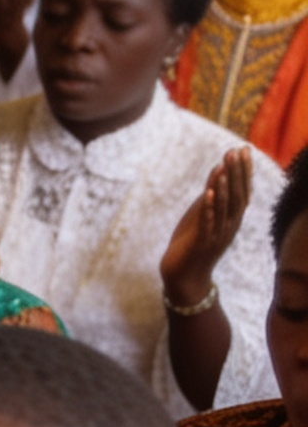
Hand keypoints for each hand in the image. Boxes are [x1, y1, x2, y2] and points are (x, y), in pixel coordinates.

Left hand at [162, 148, 255, 309]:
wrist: (183, 277)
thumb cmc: (191, 244)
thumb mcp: (202, 217)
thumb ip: (210, 199)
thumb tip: (216, 175)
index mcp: (230, 219)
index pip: (242, 191)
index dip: (244, 171)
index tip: (243, 149)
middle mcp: (229, 226)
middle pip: (237, 197)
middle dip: (236, 174)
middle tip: (235, 152)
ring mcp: (217, 236)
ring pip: (224, 209)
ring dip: (223, 188)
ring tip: (221, 168)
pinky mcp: (202, 244)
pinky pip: (207, 224)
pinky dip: (208, 208)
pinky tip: (207, 193)